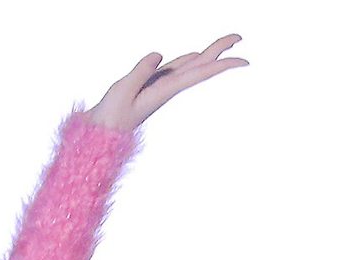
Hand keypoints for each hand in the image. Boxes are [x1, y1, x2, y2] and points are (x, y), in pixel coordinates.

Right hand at [85, 35, 248, 132]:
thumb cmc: (112, 116)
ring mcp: (161, 85)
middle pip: (200, 64)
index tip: (243, 59)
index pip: (200, 71)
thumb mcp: (124, 92)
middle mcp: (168, 86)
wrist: (104, 134)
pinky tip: (197, 57)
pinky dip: (190, 59)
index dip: (221, 64)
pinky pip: (176, 68)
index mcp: (166, 88)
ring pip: (190, 65)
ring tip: (225, 44)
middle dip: (220, 50)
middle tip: (240, 37)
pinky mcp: (152, 84)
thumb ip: (140, 72)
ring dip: (208, 54)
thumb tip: (160, 54)